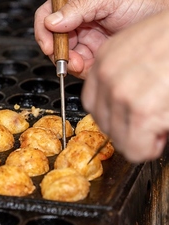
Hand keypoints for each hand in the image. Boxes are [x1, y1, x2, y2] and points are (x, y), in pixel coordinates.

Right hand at [34, 0, 166, 78]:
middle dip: (57, 53)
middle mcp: (77, 23)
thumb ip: (77, 8)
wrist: (158, 20)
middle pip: (54, 40)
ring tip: (77, 64)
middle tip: (66, 60)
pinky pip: (80, 66)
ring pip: (66, 56)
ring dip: (68, 63)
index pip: (47, 17)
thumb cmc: (140, 1)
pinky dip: (79, 70)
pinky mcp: (93, 55)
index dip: (43, 32)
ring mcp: (85, 40)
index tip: (49, 45)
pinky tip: (85, 67)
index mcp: (75, 6)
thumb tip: (52, 22)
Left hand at [82, 11, 168, 161]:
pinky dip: (146, 149)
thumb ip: (121, 78)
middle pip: (102, 123)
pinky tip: (158, 136)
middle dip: (124, 128)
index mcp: (104, 59)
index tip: (123, 118)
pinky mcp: (142, 111)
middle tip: (145, 122)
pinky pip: (134, 149)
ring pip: (117, 139)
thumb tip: (121, 110)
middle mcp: (107, 76)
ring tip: (156, 124)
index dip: (109, 116)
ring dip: (137, 139)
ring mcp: (121, 94)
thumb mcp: (135, 50)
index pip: (91, 103)